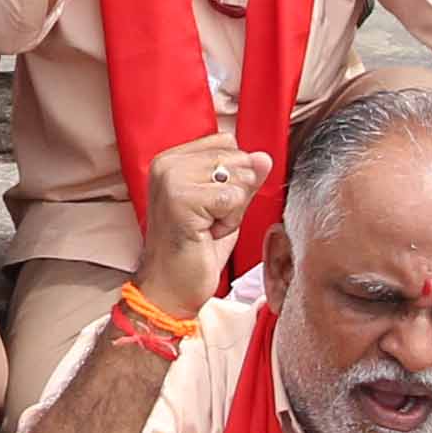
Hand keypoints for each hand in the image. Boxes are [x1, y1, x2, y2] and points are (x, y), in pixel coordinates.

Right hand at [132, 131, 265, 324]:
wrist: (170, 290)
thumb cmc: (194, 251)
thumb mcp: (225, 207)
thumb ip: (244, 180)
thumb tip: (264, 157)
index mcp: (171, 159)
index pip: (226, 142)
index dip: (232, 176)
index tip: (210, 205)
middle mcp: (167, 164)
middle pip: (236, 157)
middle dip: (234, 194)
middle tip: (208, 220)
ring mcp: (171, 180)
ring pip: (237, 178)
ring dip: (232, 209)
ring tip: (207, 227)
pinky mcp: (181, 199)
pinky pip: (232, 198)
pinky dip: (229, 221)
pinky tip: (207, 234)